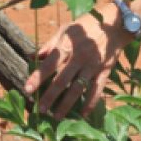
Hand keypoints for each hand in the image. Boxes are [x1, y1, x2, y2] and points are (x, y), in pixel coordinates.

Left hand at [24, 3, 130, 117]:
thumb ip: (49, 44)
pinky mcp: (104, 71)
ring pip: (77, 88)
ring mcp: (92, 65)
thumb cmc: (85, 26)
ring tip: (56, 117)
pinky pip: (96, 90)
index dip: (37, 77)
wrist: (113, 24)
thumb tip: (32, 56)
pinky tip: (83, 114)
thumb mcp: (65, 30)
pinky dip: (90, 103)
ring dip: (66, 104)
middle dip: (50, 96)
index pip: (49, 64)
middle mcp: (78, 56)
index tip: (27, 89)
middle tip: (40, 109)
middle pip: (62, 80)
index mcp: (66, 45)